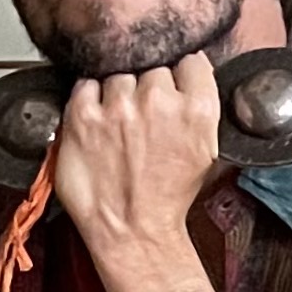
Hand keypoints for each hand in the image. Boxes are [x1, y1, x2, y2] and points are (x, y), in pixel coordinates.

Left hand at [50, 51, 222, 262]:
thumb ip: (202, 109)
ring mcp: (119, 107)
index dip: (181, 74)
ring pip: (118, 74)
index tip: (175, 86)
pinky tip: (97, 122)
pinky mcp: (83, 116)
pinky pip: (85, 85)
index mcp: (198, 110)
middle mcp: (159, 102)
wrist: (133, 230)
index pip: (191, 61)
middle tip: (145, 117)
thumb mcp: (207, 152)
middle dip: (148, 87)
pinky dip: (89, 98)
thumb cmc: (168, 196)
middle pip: (153, 67)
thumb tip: (193, 76)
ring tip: (119, 124)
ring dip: (118, 93)